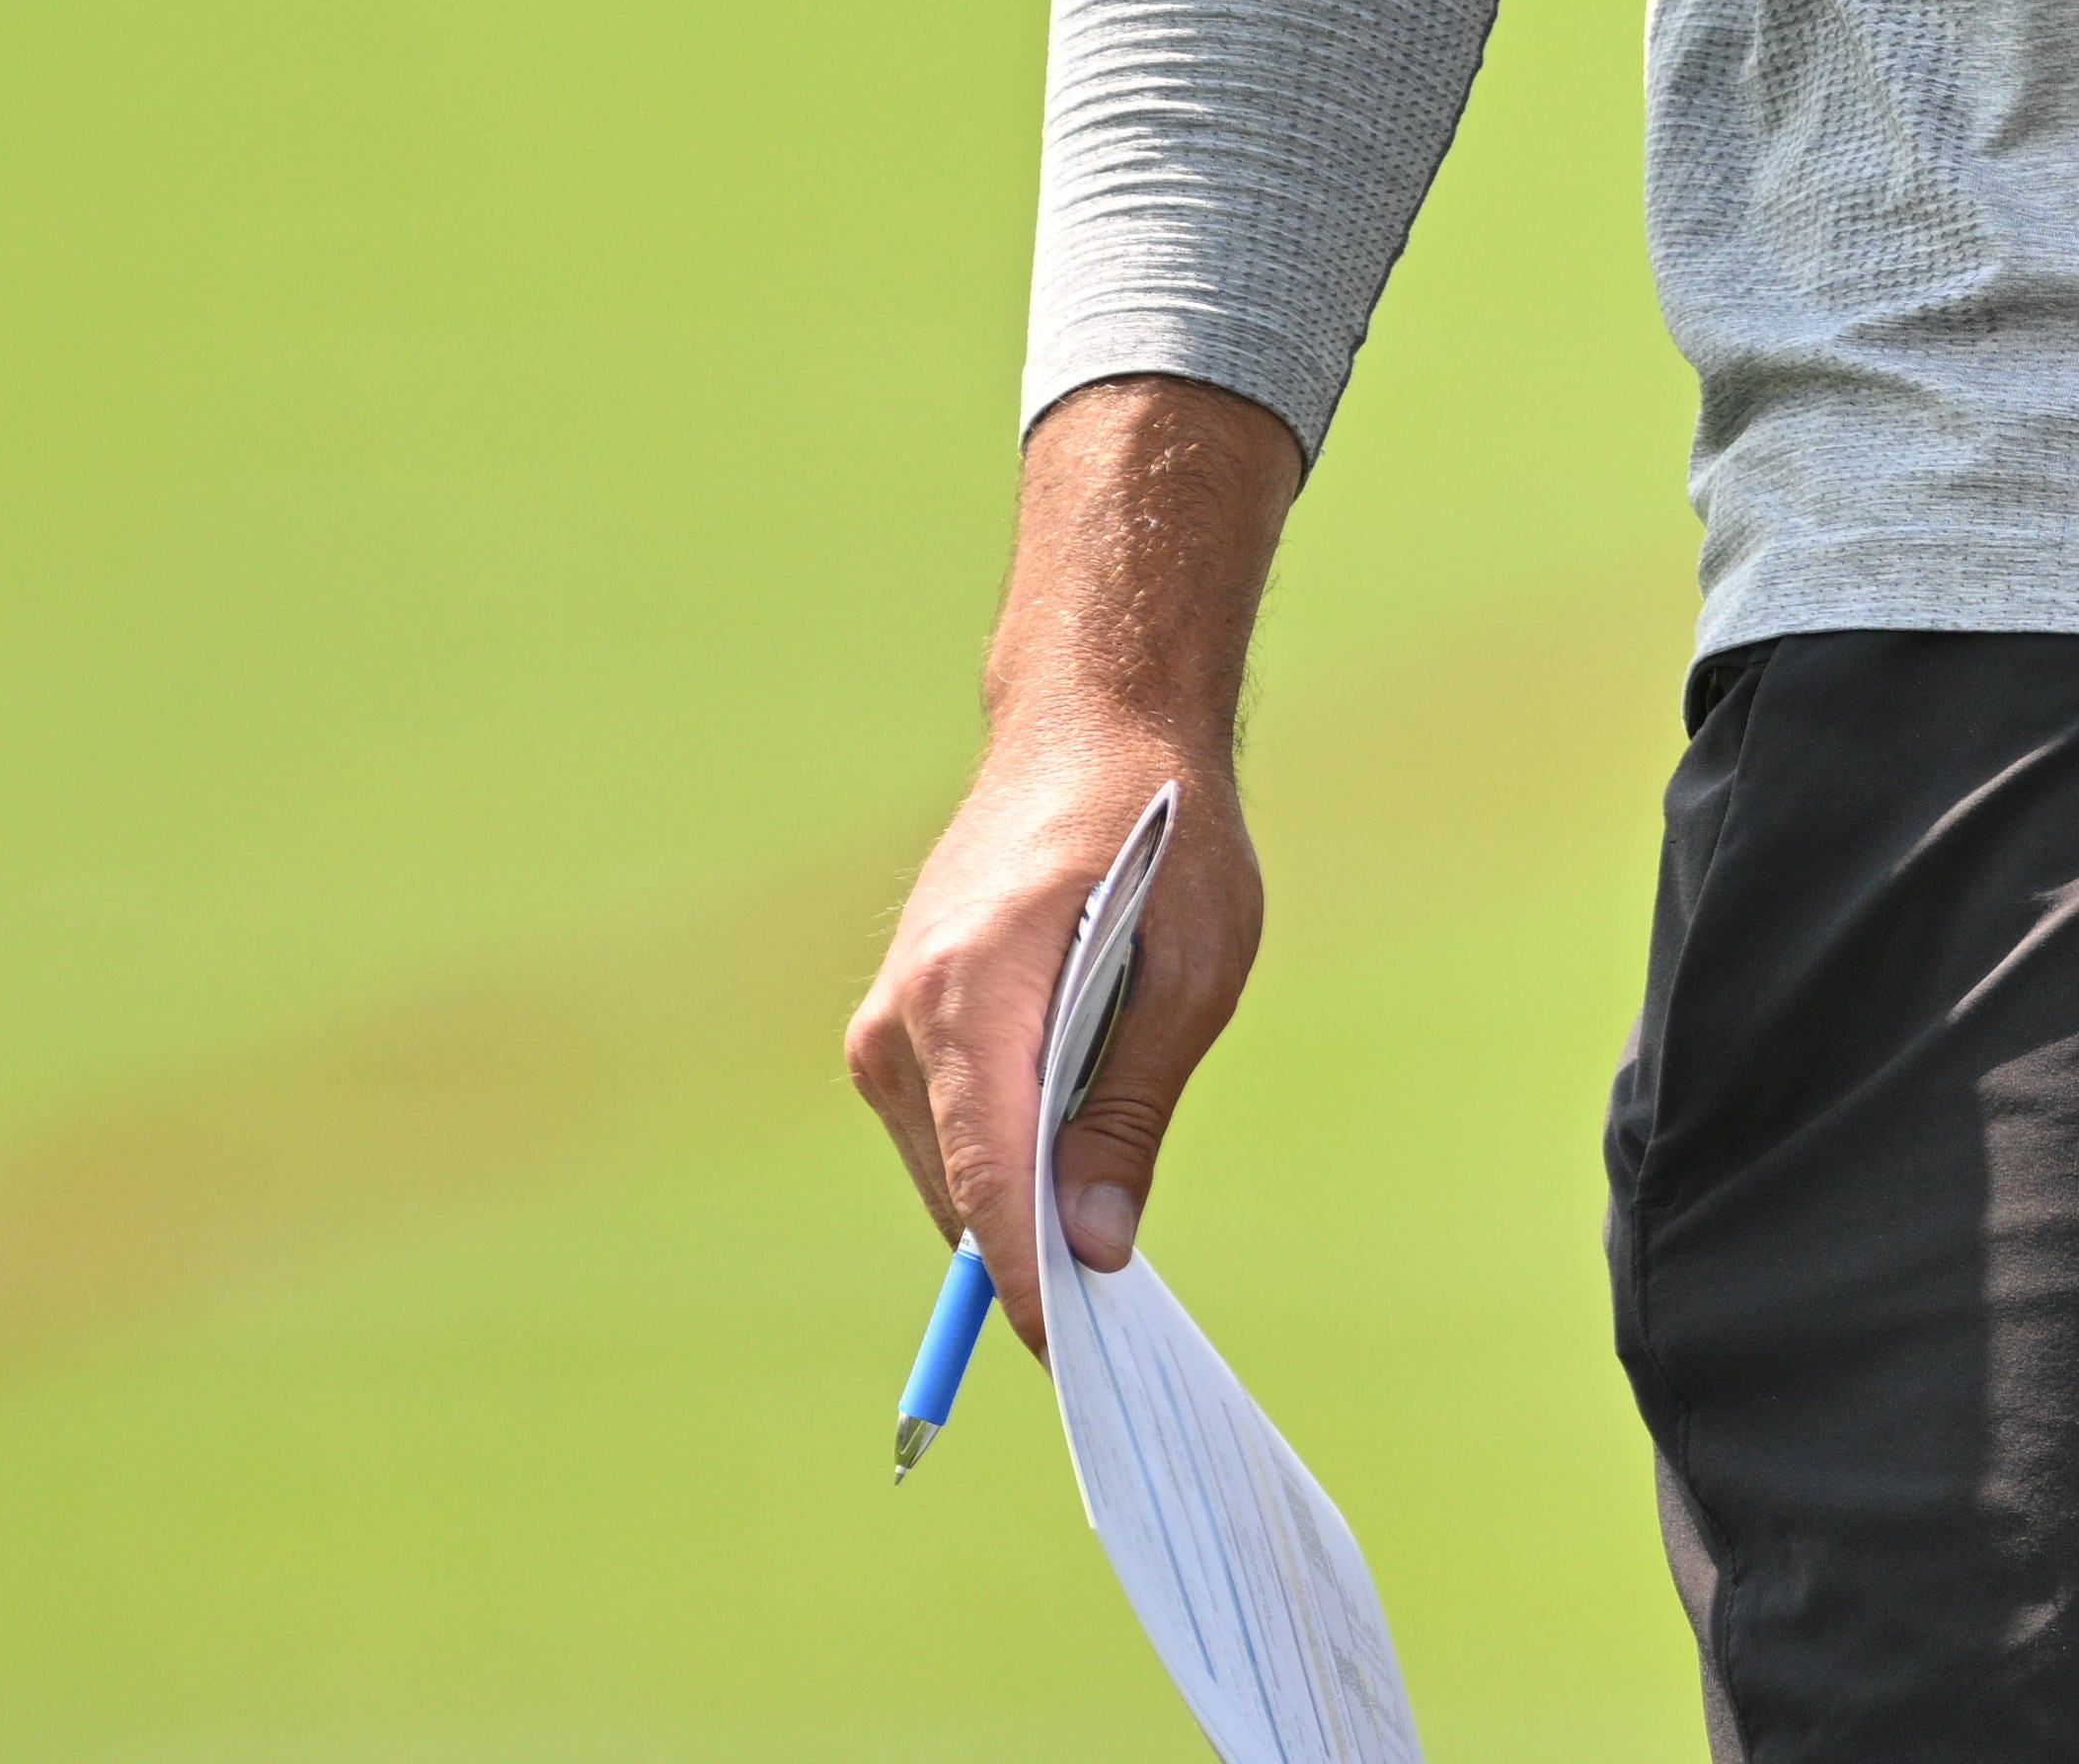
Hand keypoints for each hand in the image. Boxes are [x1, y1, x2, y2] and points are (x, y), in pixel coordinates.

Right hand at [837, 372, 1299, 1348]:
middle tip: (1123, 1312)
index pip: (985, 1171)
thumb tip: (1092, 1248)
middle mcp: (904, 1014)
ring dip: (1020, 1200)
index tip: (1064, 1348)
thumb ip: (1130, 1113)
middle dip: (1031, 1252)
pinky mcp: (893, 1027)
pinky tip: (1071, 1137)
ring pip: (948, 1172)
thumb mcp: (1191, 975)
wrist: (1094, 730)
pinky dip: (1000, 1160)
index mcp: (976, 991)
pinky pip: (944, 1135)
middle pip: (960, 1189)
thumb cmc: (1165, 837)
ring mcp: (886, 1022)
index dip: (1022, 1272)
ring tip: (1112, 1183)